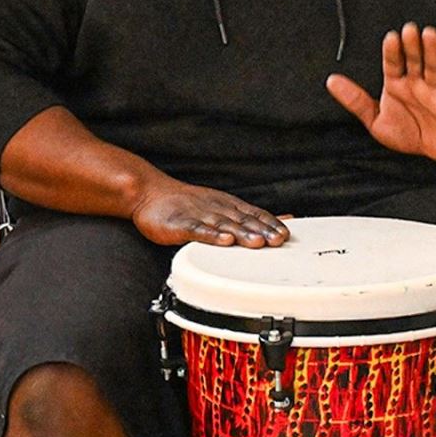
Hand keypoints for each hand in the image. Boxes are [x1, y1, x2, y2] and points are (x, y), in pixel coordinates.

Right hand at [129, 178, 289, 247]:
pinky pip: (198, 231)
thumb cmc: (189, 205)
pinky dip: (212, 235)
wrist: (150, 193)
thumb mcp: (225, 207)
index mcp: (229, 206)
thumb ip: (252, 217)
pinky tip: (224, 240)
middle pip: (243, 221)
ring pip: (224, 225)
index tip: (285, 235)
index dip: (270, 224)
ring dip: (242, 234)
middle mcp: (218, 209)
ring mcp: (199, 216)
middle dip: (262, 231)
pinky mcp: (180, 225)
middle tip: (278, 240)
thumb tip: (285, 220)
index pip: (254, 214)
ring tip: (257, 243)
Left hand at [326, 23, 435, 161]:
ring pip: (434, 68)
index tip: (391, 37)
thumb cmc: (405, 133)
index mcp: (397, 84)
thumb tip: (330, 80)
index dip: (392, 51)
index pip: (393, 64)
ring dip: (432, 51)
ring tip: (429, 34)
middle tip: (409, 29)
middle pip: (414, 61)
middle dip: (412, 46)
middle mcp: (417, 84)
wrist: (433, 153)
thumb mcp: (375, 120)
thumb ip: (355, 101)